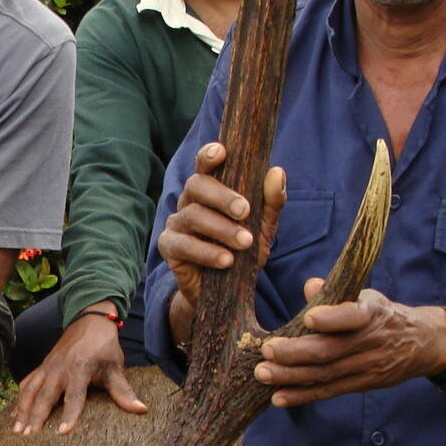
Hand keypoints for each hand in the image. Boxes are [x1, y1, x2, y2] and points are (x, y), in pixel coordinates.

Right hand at [12, 307, 147, 434]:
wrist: (89, 320)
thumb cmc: (104, 347)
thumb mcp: (115, 367)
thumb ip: (123, 391)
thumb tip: (142, 409)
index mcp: (79, 369)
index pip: (74, 397)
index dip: (70, 415)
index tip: (63, 432)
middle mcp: (60, 369)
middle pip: (45, 396)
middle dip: (36, 417)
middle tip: (27, 436)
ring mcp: (48, 367)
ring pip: (31, 391)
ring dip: (22, 410)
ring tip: (16, 431)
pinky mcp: (42, 367)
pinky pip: (26, 384)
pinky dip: (19, 399)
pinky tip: (12, 415)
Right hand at [155, 141, 285, 312]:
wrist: (226, 293)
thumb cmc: (243, 252)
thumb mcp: (263, 228)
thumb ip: (271, 202)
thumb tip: (276, 171)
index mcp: (210, 191)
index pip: (205, 165)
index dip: (209, 156)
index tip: (222, 152)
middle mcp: (190, 201)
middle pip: (197, 185)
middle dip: (222, 196)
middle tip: (245, 211)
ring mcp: (176, 223)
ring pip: (193, 215)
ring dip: (221, 229)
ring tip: (245, 243)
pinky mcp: (169, 247)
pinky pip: (183, 244)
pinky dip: (206, 252)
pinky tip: (226, 261)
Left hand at [253, 280, 445, 406]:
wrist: (423, 343)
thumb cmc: (383, 314)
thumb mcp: (367, 296)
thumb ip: (336, 293)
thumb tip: (310, 286)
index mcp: (371, 314)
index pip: (352, 316)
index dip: (332, 318)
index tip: (309, 318)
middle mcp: (368, 342)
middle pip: (330, 350)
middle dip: (295, 353)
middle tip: (267, 351)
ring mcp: (365, 367)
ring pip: (325, 374)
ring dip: (291, 377)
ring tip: (263, 374)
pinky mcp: (361, 384)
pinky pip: (329, 391)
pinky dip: (303, 395)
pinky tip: (278, 397)